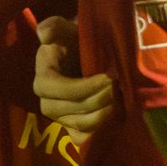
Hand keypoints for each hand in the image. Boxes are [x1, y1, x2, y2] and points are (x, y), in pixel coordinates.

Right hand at [34, 16, 114, 139]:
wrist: (87, 57)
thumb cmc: (77, 43)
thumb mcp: (67, 31)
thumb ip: (55, 27)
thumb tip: (45, 33)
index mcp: (44, 78)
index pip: (55, 89)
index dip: (82, 87)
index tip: (108, 78)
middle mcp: (48, 101)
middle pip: (69, 110)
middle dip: (98, 100)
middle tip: (120, 89)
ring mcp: (61, 117)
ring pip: (80, 125)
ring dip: (103, 116)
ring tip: (122, 101)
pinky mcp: (73, 128)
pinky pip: (84, 138)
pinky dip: (101, 132)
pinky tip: (118, 120)